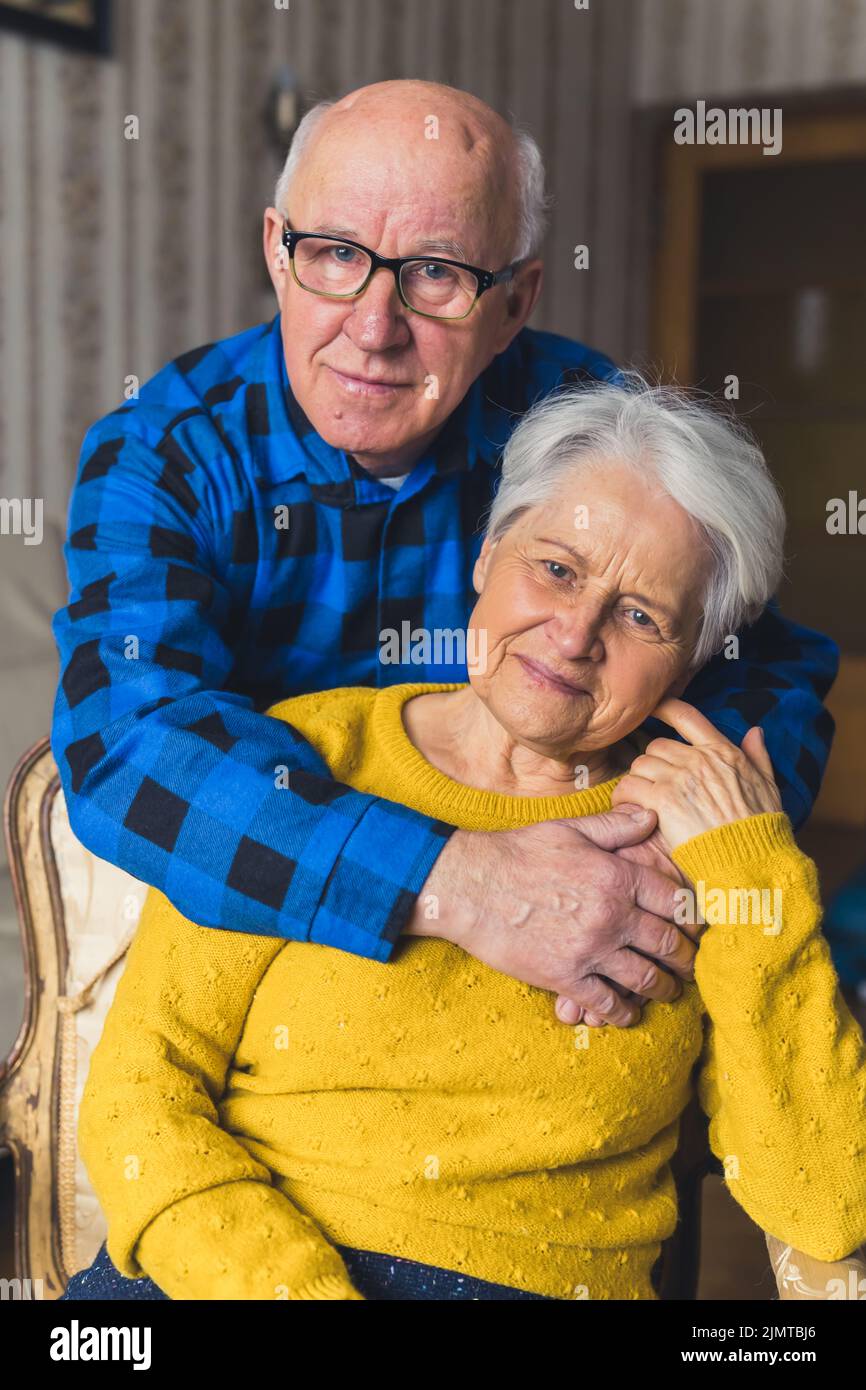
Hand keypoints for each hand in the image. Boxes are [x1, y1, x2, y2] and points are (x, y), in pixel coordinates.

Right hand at [405, 805, 698, 1028]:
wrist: (470, 886)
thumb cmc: (517, 852)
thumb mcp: (569, 829)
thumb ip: (615, 826)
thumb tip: (652, 815)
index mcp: (617, 876)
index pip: (676, 901)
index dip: (693, 917)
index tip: (699, 927)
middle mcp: (612, 915)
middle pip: (668, 943)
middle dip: (686, 958)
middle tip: (691, 965)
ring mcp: (591, 949)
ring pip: (645, 978)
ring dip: (663, 988)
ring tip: (669, 991)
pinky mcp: (566, 977)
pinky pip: (607, 1003)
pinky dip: (623, 1012)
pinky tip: (628, 1013)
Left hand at [611, 698, 782, 850]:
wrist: (751, 859)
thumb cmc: (760, 829)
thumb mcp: (768, 786)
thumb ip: (758, 756)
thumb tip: (755, 731)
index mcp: (722, 752)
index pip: (687, 716)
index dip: (666, 708)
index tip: (654, 709)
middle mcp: (698, 759)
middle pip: (656, 745)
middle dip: (652, 763)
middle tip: (653, 784)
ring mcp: (679, 778)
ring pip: (640, 764)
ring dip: (638, 780)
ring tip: (642, 799)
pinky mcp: (663, 800)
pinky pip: (629, 787)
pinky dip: (624, 797)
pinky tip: (630, 809)